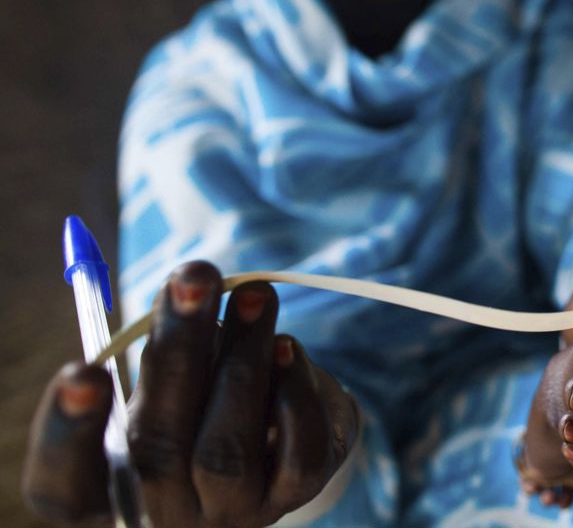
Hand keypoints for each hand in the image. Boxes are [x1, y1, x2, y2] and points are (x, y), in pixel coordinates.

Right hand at [23, 261, 357, 527]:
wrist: (275, 438)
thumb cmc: (197, 399)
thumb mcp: (163, 380)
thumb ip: (161, 351)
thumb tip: (185, 294)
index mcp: (110, 488)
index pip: (65, 485)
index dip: (69, 433)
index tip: (81, 372)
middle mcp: (166, 513)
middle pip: (157, 448)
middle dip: (177, 351)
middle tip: (193, 277)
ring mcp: (233, 511)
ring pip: (227, 450)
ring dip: (242, 359)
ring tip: (255, 294)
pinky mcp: (294, 493)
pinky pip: (298, 452)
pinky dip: (293, 390)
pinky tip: (286, 346)